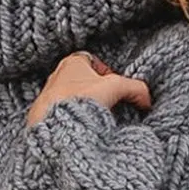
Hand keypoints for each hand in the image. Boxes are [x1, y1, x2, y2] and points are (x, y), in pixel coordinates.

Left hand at [26, 52, 151, 126]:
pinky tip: (81, 128)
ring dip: (84, 107)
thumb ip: (135, 89)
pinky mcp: (42, 116)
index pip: (92, 61)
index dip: (107, 73)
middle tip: (109, 105)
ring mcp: (47, 97)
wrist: (56, 128)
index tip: (115, 87)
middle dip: (96, 93)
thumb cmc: (81, 101)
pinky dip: (73, 119)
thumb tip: (146, 100)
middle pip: (82, 81)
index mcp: (71, 63)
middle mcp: (56, 77)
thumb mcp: (115, 88)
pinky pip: (61, 115)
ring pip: (72, 99)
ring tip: (96, 119)